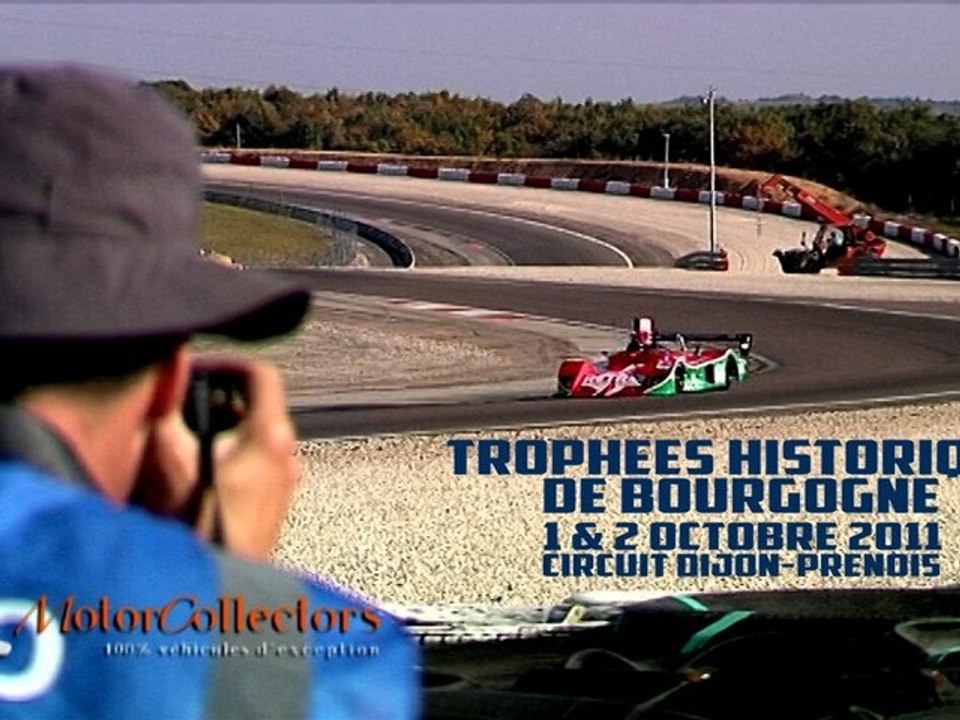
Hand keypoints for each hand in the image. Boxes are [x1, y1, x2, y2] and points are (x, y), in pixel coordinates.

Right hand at [134, 360, 299, 560]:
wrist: (216, 590)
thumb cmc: (198, 525)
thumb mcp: (167, 457)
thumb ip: (164, 408)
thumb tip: (166, 375)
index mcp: (272, 437)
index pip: (262, 375)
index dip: (227, 364)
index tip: (200, 370)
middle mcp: (288, 458)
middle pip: (257, 407)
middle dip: (217, 401)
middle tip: (184, 407)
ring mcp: (285, 485)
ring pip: (254, 439)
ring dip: (220, 432)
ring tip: (184, 444)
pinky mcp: (275, 507)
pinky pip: (254, 466)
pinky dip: (228, 459)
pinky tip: (195, 478)